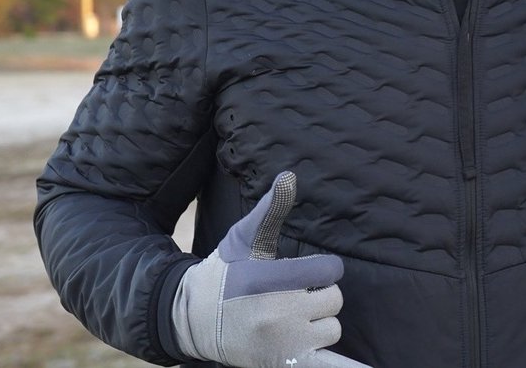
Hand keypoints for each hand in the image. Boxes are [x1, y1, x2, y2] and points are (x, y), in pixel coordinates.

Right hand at [171, 171, 369, 367]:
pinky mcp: (283, 363)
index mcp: (274, 279)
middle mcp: (280, 313)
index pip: (330, 270)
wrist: (192, 319)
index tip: (304, 272)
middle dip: (319, 295)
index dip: (322, 269)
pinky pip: (326, 366)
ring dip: (319, 323)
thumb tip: (289, 176)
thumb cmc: (224, 273)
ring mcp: (283, 343)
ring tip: (292, 319)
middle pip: (333, 300)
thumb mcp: (243, 238)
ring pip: (331, 329)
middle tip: (295, 296)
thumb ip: (270, 210)